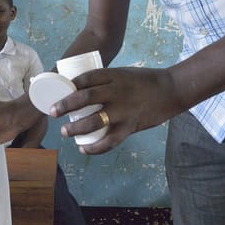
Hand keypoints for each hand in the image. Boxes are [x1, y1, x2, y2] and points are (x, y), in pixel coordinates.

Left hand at [51, 66, 182, 153]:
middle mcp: (117, 91)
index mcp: (114, 75)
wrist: (171, 90)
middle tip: (52, 112)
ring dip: (76, 128)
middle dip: (65, 105)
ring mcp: (124, 110)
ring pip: (94, 120)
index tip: (57, 92)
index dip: (68, 86)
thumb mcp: (123, 74)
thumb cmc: (145, 81)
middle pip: (84, 98)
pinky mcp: (131, 125)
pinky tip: (84, 149)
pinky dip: (95, 147)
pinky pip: (110, 140)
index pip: (85, 78)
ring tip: (64, 131)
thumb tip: (83, 92)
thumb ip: (107, 83)